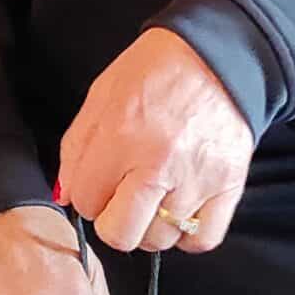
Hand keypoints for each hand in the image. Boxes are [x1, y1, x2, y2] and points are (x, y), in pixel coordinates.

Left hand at [56, 28, 252, 254]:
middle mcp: (158, 163)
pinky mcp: (228, 187)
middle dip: (113, 219)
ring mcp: (196, 179)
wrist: (216, 55)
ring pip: (158, 239)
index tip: (100, 179)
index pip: (86, 201)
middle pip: (120, 233)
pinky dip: (187, 232)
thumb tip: (66, 195)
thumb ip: (77, 148)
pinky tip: (180, 207)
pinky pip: (200, 239)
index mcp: (121, 135)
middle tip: (122, 195)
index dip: (88, 192)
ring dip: (151, 224)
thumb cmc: (156, 70)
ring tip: (156, 192)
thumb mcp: (102, 95)